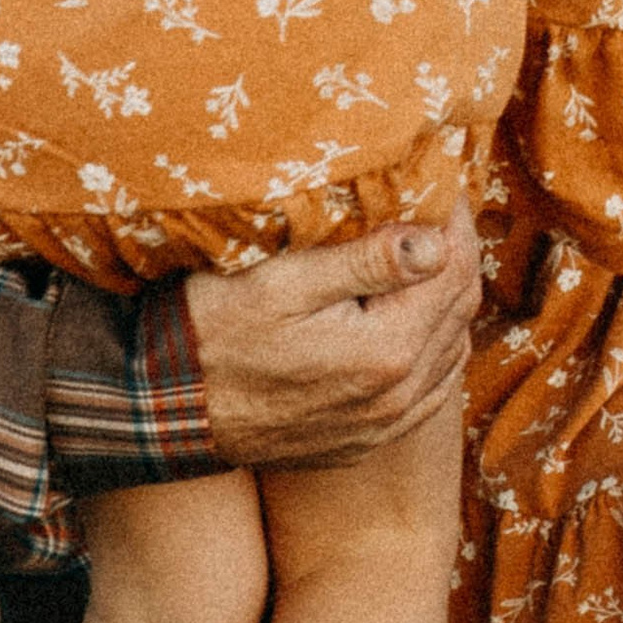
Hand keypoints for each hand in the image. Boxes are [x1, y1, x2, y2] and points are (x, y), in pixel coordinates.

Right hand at [185, 201, 477, 469]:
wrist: (162, 414)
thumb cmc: (210, 334)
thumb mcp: (280, 283)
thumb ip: (364, 262)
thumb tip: (436, 240)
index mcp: (386, 350)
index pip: (453, 269)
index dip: (455, 219)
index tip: (442, 183)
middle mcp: (398, 395)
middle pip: (460, 307)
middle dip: (455, 252)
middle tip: (435, 210)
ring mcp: (384, 424)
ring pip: (453, 348)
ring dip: (446, 299)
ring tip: (422, 256)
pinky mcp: (366, 439)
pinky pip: (431, 388)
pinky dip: (434, 345)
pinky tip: (410, 318)